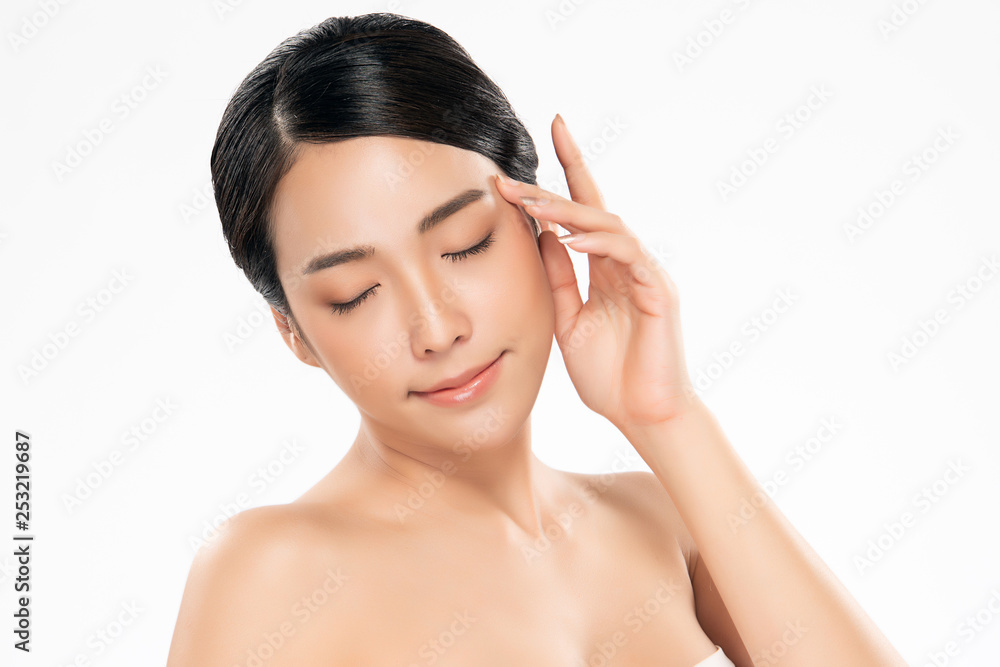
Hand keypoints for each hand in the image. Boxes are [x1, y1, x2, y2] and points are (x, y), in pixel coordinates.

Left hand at [495, 114, 699, 437]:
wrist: (643, 416)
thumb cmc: (610, 376)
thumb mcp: (568, 321)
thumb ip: (558, 279)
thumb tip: (540, 238)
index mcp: (605, 269)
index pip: (584, 211)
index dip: (568, 170)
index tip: (549, 130)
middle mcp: (628, 263)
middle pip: (592, 209)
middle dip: (552, 187)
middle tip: (509, 178)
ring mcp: (646, 274)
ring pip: (609, 225)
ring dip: (568, 212)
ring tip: (531, 205)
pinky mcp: (659, 293)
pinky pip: (629, 255)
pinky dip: (600, 243)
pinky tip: (571, 237)